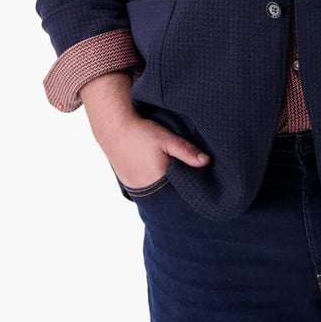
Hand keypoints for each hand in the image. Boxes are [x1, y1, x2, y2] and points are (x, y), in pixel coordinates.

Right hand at [79, 73, 210, 187]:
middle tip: (180, 174)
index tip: (195, 178)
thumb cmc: (141, 132)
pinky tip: (154, 173)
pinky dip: (151, 184)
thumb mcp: (167, 139)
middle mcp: (147, 188)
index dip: (188, 185)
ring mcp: (135, 187)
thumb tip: (206, 161)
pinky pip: (145, 189)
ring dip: (163, 186)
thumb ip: (186, 151)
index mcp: (159, 180)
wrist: (113, 128)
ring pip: (156, 192)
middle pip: (168, 193)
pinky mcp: (128, 183)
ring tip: (166, 173)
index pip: (180, 191)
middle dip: (176, 187)